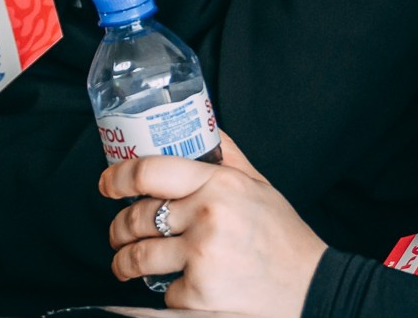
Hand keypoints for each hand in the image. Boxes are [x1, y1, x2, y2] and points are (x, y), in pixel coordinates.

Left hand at [100, 136, 324, 316]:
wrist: (311, 288)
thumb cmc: (282, 236)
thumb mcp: (258, 186)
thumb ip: (227, 157)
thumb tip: (202, 123)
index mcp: (219, 184)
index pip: (149, 171)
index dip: (118, 177)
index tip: (107, 184)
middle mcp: (207, 216)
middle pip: (137, 217)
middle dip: (118, 228)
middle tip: (118, 233)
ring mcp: (201, 257)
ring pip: (138, 257)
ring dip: (124, 263)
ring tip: (124, 264)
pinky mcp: (199, 294)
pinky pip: (164, 290)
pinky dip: (169, 291)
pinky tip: (183, 287)